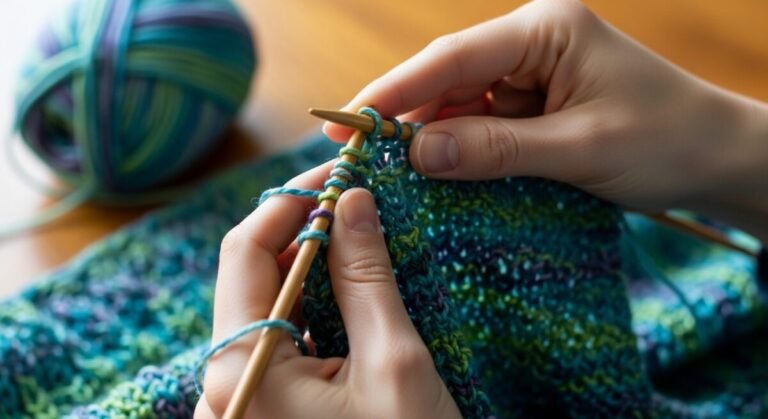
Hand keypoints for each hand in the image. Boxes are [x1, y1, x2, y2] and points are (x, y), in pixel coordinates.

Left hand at [194, 162, 460, 418]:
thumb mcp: (393, 362)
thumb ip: (366, 275)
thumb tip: (351, 200)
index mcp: (241, 370)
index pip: (247, 252)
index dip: (292, 200)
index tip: (339, 170)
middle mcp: (225, 383)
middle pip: (251, 275)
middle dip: (300, 226)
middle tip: (353, 193)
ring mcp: (243, 398)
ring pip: (266, 303)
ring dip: (308, 262)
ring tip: (355, 225)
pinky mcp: (266, 407)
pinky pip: (278, 336)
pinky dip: (312, 301)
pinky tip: (347, 280)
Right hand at [325, 0, 767, 241]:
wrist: (715, 157)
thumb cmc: (665, 140)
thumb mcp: (579, 148)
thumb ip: (495, 149)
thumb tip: (417, 154)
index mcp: (544, 30)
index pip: (451, 58)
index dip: (393, 91)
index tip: (346, 122)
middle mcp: (530, 43)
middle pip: (447, 80)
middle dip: (404, 119)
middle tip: (355, 157)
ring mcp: (531, 74)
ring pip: (459, 105)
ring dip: (429, 140)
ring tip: (387, 175)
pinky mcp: (533, 105)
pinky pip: (481, 126)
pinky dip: (458, 152)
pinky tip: (433, 177)